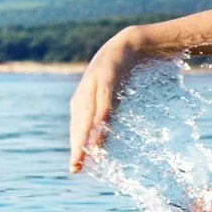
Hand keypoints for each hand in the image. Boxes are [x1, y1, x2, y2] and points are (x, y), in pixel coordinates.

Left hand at [68, 27, 145, 172]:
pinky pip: (105, 94)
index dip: (77, 147)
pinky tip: (101, 124)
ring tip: (84, 152)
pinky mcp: (110, 72)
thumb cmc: (128, 71)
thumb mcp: (119, 96)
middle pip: (79, 123)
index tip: (76, 169)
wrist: (136, 41)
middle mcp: (85, 90)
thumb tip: (110, 137)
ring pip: (89, 111)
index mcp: (85, 98)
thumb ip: (111, 114)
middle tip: (75, 168)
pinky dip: (103, 109)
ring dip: (86, 132)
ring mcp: (96, 80)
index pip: (78, 127)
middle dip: (77, 146)